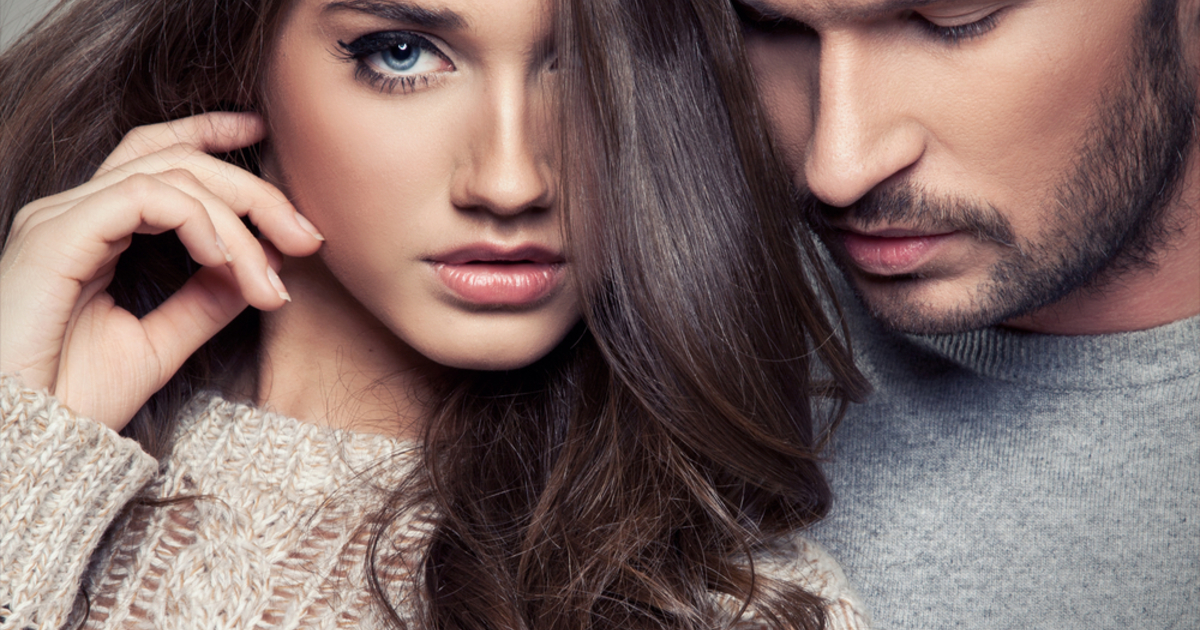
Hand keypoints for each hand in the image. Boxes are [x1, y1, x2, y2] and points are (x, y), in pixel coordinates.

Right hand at [0, 112, 322, 430]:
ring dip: (238, 220)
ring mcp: (61, 219)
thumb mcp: (158, 346)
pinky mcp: (56, 235)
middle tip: (309, 236)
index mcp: (91, 230)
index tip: (264, 135)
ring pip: (170, 174)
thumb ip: (205, 302)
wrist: (23, 440)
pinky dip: (199, 221)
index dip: (210, 134)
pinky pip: (145, 197)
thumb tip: (262, 270)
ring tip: (271, 275)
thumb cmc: (69, 400)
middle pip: (176, 159)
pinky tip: (225, 262)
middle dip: (254, 191)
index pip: (154, 156)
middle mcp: (72, 213)